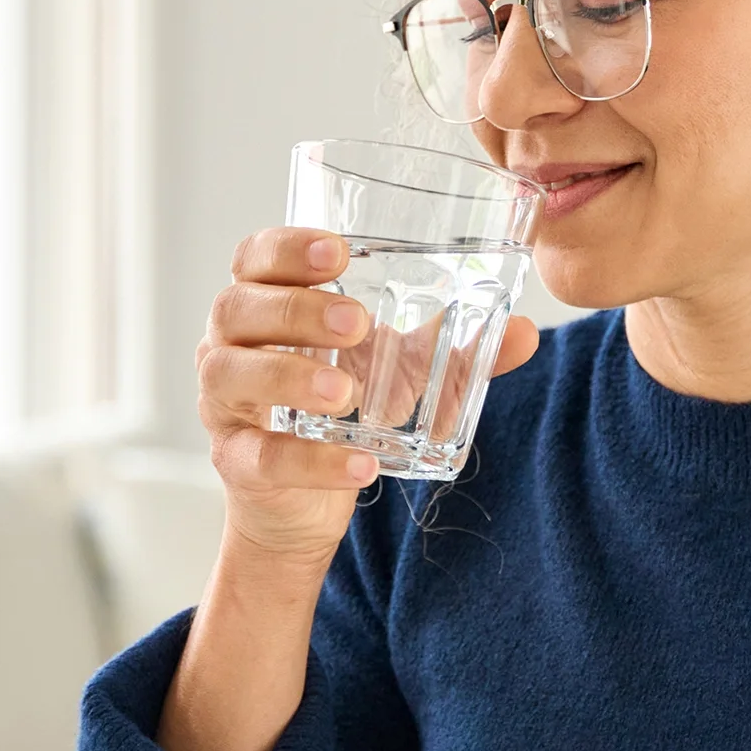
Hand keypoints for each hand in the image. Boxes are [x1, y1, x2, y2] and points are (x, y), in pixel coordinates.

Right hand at [196, 226, 538, 563]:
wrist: (303, 502)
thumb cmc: (343, 406)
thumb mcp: (399, 370)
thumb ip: (451, 348)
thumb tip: (525, 331)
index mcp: (267, 302)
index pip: (255, 256)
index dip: (286, 247)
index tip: (338, 252)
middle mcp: (230, 344)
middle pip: (238, 305)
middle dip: (296, 308)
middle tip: (357, 323)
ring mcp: (225, 403)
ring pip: (231, 373)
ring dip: (289, 375)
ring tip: (345, 391)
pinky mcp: (236, 461)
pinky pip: (261, 455)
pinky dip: (312, 460)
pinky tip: (361, 464)